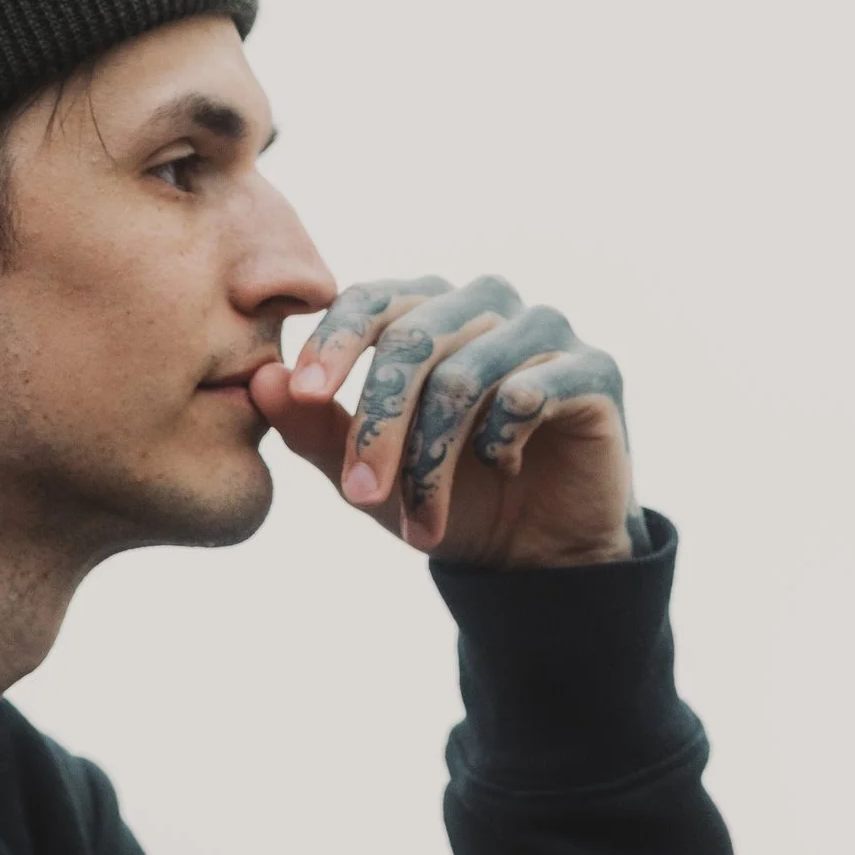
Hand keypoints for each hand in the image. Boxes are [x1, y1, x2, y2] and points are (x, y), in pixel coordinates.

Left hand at [247, 276, 637, 567]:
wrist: (534, 554)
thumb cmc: (449, 500)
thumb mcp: (369, 476)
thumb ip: (314, 428)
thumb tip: (260, 381)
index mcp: (427, 312)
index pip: (371, 300)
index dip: (334, 343)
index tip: (302, 395)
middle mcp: (485, 304)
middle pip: (414, 342)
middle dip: (378, 426)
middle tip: (359, 496)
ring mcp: (543, 330)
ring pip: (463, 378)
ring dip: (432, 464)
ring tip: (423, 523)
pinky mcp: (593, 369)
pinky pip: (527, 393)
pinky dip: (500, 444)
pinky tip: (505, 470)